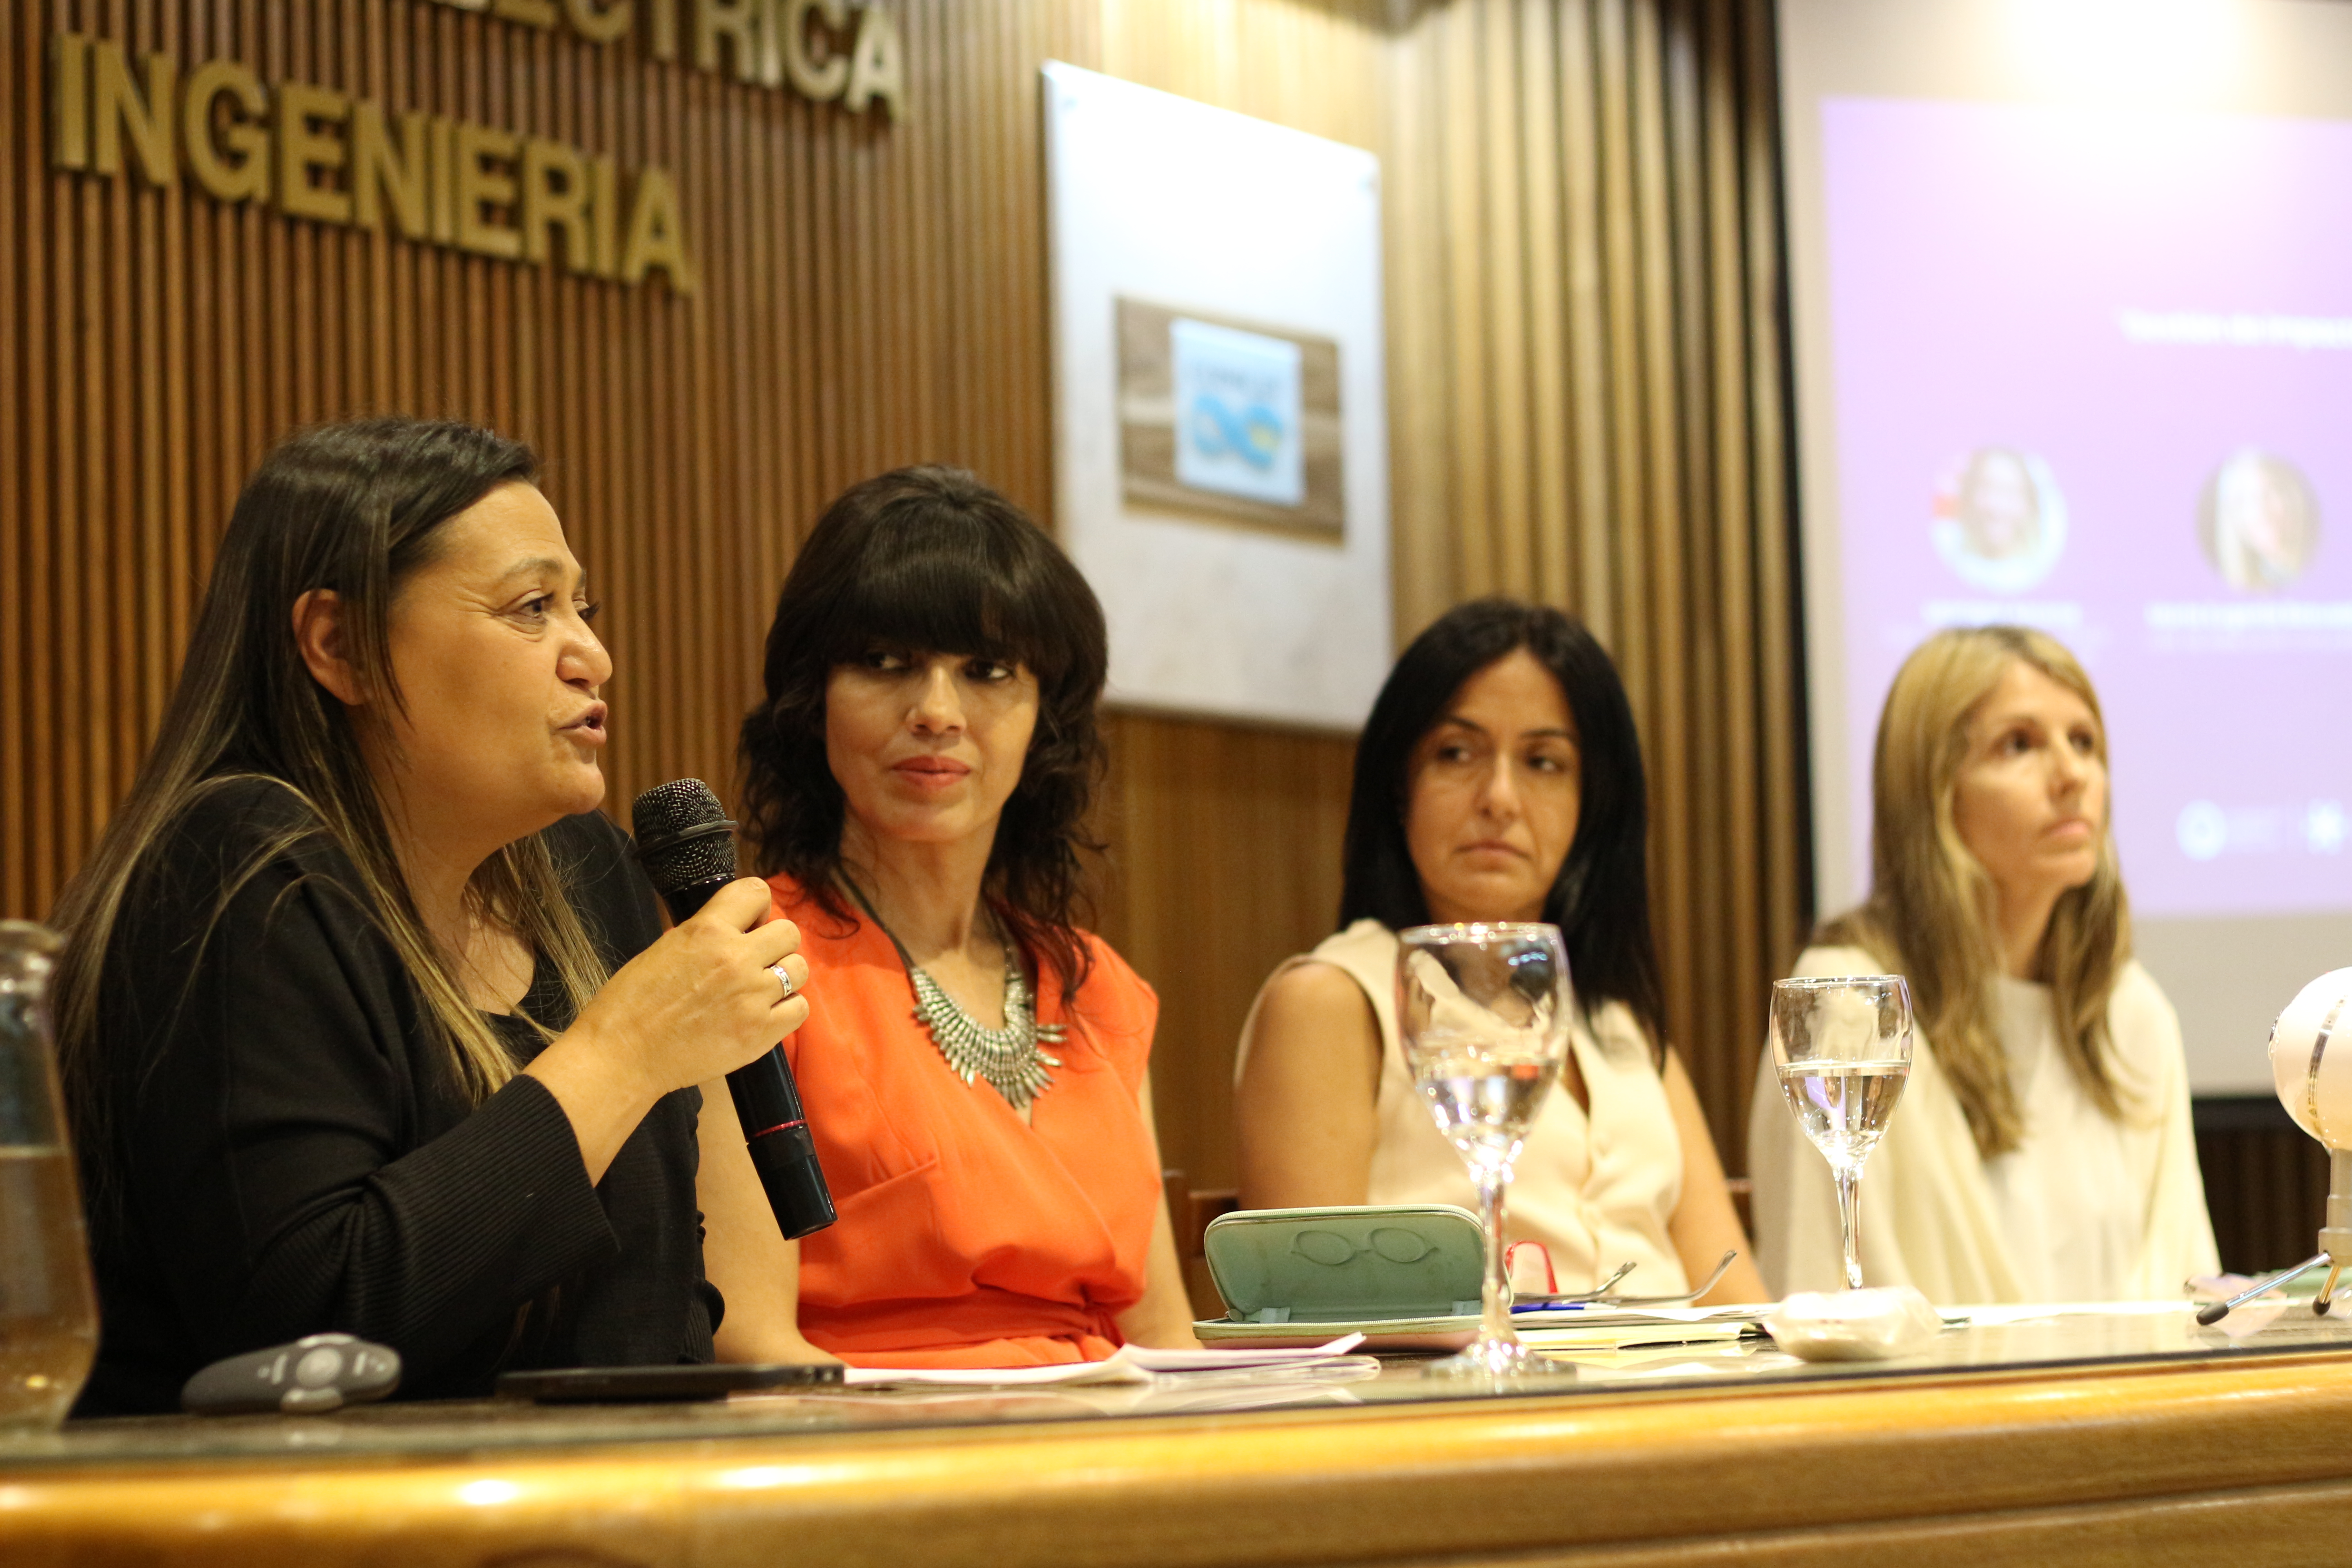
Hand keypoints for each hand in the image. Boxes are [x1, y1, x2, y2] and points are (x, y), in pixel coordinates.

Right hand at [570, 879, 808, 1101]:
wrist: (623, 1055)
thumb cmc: (631, 1004)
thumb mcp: (665, 948)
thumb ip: (705, 934)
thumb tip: (733, 927)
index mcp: (708, 931)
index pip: (756, 892)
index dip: (758, 908)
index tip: (750, 924)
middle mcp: (736, 958)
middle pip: (789, 933)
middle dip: (775, 943)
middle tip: (756, 960)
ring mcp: (752, 996)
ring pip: (799, 969)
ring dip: (784, 975)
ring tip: (760, 988)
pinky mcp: (760, 1032)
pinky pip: (799, 1009)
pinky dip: (787, 1009)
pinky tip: (765, 1013)